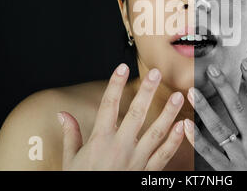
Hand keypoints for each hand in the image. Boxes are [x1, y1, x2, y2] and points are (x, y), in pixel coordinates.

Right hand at [57, 64, 184, 169]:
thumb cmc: (81, 181)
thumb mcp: (70, 160)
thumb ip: (70, 135)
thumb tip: (62, 114)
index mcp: (100, 140)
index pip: (108, 105)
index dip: (115, 84)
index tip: (122, 67)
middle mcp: (120, 147)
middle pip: (136, 113)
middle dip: (147, 91)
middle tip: (156, 73)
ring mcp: (136, 160)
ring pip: (155, 132)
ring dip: (168, 113)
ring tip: (177, 96)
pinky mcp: (146, 172)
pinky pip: (163, 156)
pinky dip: (175, 141)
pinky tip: (183, 126)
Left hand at [184, 59, 246, 170]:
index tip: (245, 63)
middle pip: (237, 110)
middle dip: (224, 88)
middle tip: (212, 70)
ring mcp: (240, 157)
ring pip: (219, 129)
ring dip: (204, 110)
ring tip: (191, 92)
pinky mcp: (229, 171)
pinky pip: (210, 153)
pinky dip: (197, 139)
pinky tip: (185, 124)